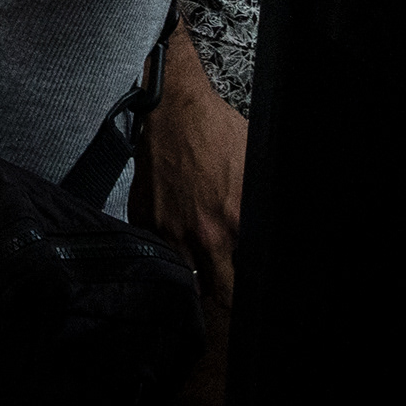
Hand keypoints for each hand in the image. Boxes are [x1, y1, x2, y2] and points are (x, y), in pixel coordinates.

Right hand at [143, 32, 246, 308]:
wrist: (174, 109)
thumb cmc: (216, 133)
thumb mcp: (254, 171)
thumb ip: (256, 212)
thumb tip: (261, 235)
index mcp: (234, 226)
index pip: (239, 285)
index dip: (242, 295)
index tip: (242, 296)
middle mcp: (202, 234)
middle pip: (212, 292)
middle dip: (218, 295)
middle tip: (222, 295)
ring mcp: (169, 229)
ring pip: (181, 277)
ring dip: (190, 278)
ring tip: (198, 273)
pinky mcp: (145, 218)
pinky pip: (153, 251)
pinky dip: (164, 253)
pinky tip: (174, 246)